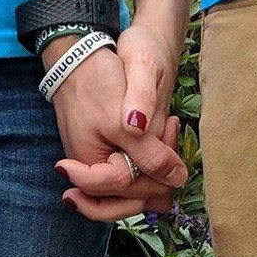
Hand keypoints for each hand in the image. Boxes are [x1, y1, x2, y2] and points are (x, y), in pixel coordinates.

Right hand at [48, 20, 185, 221]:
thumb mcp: (124, 123)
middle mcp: (95, 178)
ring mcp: (103, 168)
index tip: (170, 126)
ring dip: (160, 167)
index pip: (130, 192)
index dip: (156, 172)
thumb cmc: (96, 86)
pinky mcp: (111, 157)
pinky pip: (138, 174)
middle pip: (135, 199)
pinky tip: (165, 131)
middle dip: (159, 171)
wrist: (79, 58)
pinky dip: (155, 158)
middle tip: (170, 125)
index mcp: (91, 172)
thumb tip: (177, 180)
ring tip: (169, 126)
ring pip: (139, 191)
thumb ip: (150, 155)